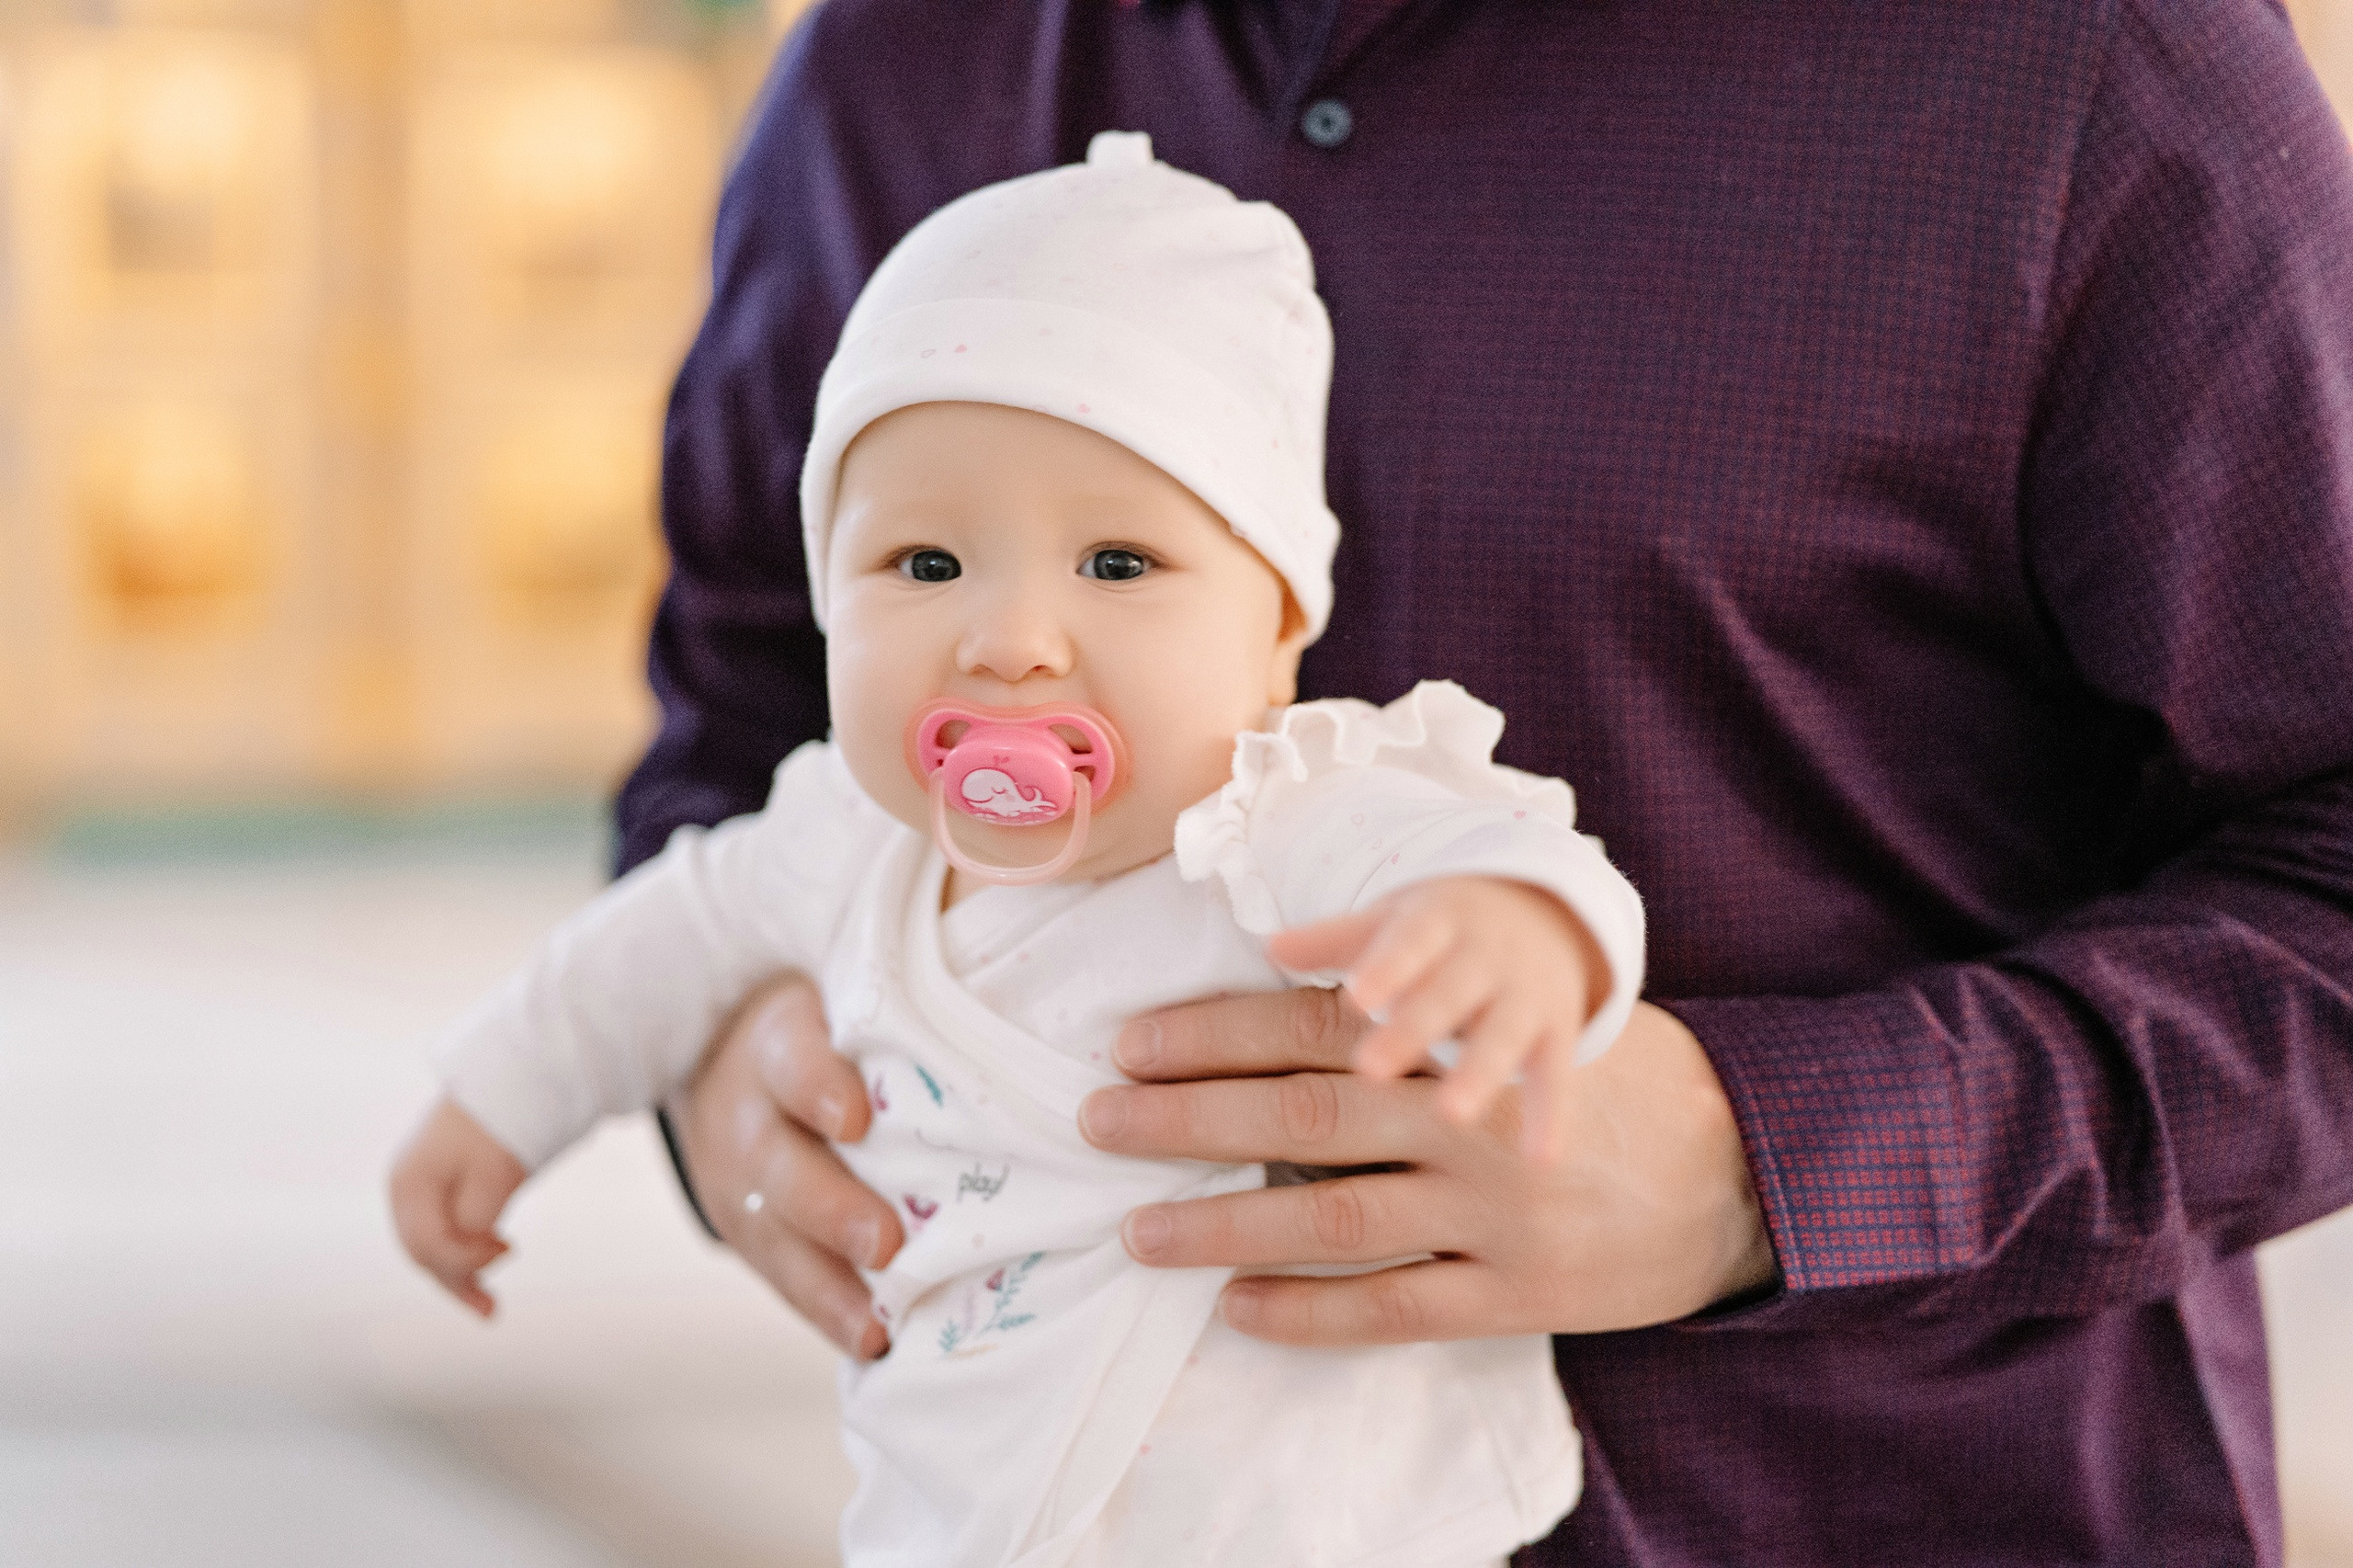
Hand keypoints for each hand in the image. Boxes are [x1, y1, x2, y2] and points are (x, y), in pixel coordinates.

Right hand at [389, 1096, 527, 1317]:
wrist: (509, 1077)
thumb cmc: (501, 1123)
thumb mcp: (494, 1176)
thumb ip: (475, 1221)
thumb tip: (471, 1258)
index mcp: (409, 1184)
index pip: (428, 1244)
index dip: (466, 1260)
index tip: (510, 1249)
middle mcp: (403, 1188)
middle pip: (422, 1251)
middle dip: (456, 1279)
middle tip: (492, 1310)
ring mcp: (416, 1187)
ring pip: (430, 1245)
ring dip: (457, 1272)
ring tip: (487, 1306)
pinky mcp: (437, 1185)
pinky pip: (441, 1230)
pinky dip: (460, 1252)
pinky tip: (482, 1268)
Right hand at [669, 973, 902, 1357]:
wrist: (727, 1046)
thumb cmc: (832, 1018)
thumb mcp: (847, 992)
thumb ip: (909, 1010)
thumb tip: (1026, 997)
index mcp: (779, 1038)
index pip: (792, 1059)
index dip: (820, 1085)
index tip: (856, 1116)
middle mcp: (746, 1111)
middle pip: (776, 1165)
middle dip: (828, 1208)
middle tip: (887, 1242)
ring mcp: (735, 1180)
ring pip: (768, 1235)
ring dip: (824, 1286)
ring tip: (874, 1328)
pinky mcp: (740, 1228)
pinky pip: (777, 1276)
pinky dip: (820, 1311)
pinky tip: (869, 1345)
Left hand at [1079, 994, 1775, 1344]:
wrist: (1744, 1168)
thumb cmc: (1610, 1074)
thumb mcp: (1521, 1011)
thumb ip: (1408, 994)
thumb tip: (1281, 954)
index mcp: (1461, 1043)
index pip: (1309, 1027)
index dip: (1210, 1034)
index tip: (1126, 1043)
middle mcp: (1466, 1125)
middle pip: (1299, 1115)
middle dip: (1184, 1119)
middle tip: (1096, 1121)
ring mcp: (1489, 1217)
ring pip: (1330, 1221)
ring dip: (1221, 1226)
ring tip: (1138, 1231)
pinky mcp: (1514, 1296)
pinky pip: (1393, 1310)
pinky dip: (1309, 1312)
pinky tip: (1237, 1308)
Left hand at [1267, 876, 1604, 1162]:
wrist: (1545, 915)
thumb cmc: (1438, 932)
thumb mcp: (1395, 921)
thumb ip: (1337, 941)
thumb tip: (1270, 946)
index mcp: (1435, 922)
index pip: (1409, 942)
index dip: (1386, 968)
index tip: (1357, 996)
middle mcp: (1483, 960)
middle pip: (1447, 996)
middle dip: (1413, 1030)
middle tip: (1371, 1068)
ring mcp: (1524, 1001)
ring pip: (1501, 1040)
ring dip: (1477, 1075)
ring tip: (1451, 1115)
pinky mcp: (1555, 1040)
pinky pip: (1555, 1080)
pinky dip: (1551, 1119)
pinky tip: (1540, 1162)